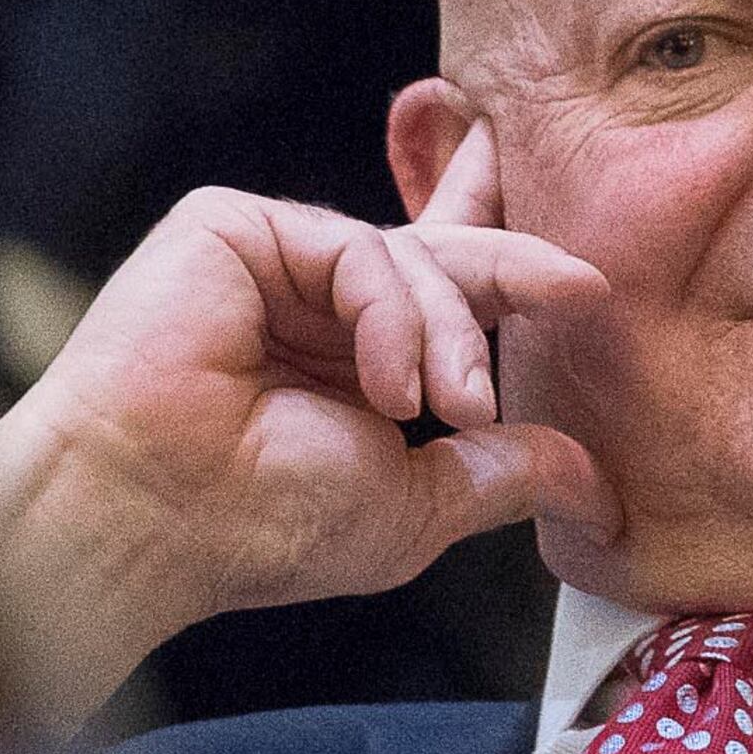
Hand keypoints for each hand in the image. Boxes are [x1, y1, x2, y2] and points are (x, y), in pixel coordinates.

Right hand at [0, 136, 615, 710]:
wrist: (150, 516)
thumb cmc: (264, 526)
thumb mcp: (422, 503)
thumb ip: (507, 474)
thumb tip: (602, 493)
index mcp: (354, 362)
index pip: (449, 287)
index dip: (513, 261)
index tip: (590, 266)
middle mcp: (314, 306)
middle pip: (446, 253)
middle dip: (517, 271)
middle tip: (581, 291)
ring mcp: (273, 262)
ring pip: (413, 258)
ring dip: (450, 335)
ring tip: (442, 408)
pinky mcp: (233, 227)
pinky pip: (357, 248)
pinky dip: (393, 316)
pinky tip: (385, 386)